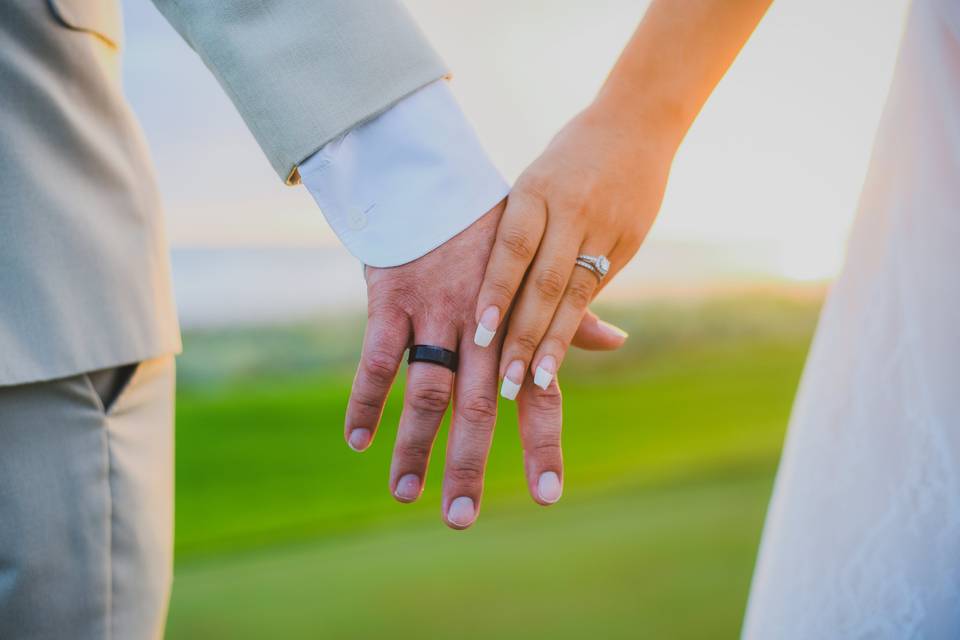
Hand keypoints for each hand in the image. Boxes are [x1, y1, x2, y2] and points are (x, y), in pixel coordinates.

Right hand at [344, 201, 566, 528]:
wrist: (435, 178)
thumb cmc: (492, 231)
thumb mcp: (538, 267)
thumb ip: (571, 312)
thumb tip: (616, 342)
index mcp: (520, 323)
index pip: (539, 393)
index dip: (542, 446)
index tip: (546, 497)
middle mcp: (483, 326)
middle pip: (479, 407)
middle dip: (468, 465)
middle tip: (461, 519)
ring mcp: (436, 313)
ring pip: (427, 392)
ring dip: (414, 447)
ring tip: (405, 495)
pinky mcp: (393, 300)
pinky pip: (378, 359)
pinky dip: (367, 400)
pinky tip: (358, 440)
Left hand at [474, 104, 674, 394]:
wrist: (636, 123)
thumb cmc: (567, 161)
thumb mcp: (535, 184)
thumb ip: (520, 236)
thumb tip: (495, 298)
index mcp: (536, 189)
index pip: (513, 249)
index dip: (496, 293)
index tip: (480, 335)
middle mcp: (571, 209)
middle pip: (544, 283)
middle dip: (523, 335)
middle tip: (505, 382)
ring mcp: (604, 227)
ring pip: (575, 294)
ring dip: (554, 342)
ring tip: (535, 381)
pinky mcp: (630, 241)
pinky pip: (598, 289)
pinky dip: (578, 323)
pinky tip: (562, 353)